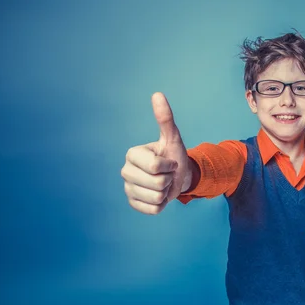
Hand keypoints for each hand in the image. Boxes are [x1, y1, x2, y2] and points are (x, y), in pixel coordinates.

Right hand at [121, 92, 195, 214]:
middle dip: (169, 179)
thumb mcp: (173, 137)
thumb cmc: (174, 154)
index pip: (155, 166)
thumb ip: (165, 118)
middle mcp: (126, 171)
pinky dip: (162, 205)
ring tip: (164, 184)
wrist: (178, 176)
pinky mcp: (133, 204)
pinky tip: (159, 195)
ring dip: (166, 192)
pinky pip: (153, 210)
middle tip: (167, 173)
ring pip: (156, 197)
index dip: (169, 165)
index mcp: (132, 154)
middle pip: (157, 183)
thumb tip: (158, 94)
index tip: (168, 161)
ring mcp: (128, 189)